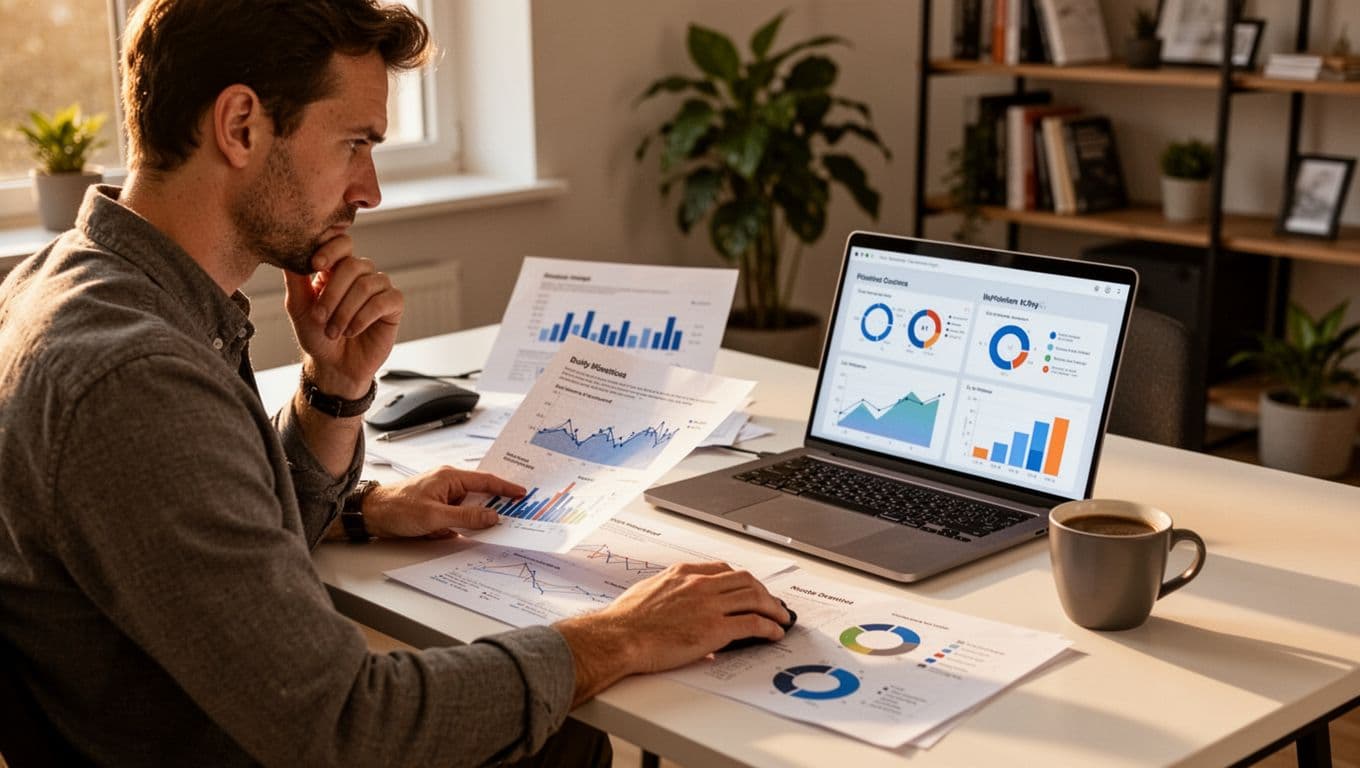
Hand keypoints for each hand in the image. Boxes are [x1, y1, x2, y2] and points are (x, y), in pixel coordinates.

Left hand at [284, 236, 402, 397]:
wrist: (334, 366)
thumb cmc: (317, 336)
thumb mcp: (299, 307)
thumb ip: (295, 280)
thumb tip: (287, 254)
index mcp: (338, 269)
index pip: (342, 243)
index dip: (331, 250)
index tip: (315, 265)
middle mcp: (361, 274)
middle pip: (353, 265)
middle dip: (333, 293)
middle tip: (319, 317)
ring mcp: (379, 288)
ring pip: (367, 285)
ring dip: (345, 311)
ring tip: (334, 331)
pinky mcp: (393, 305)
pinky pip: (383, 301)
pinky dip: (363, 317)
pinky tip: (352, 330)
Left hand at [361, 467, 526, 538]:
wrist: (371, 514)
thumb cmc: (397, 508)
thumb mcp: (435, 516)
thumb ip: (466, 516)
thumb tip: (491, 516)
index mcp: (450, 477)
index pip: (485, 481)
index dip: (505, 487)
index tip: (522, 494)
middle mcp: (448, 482)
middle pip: (480, 493)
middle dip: (495, 504)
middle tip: (514, 513)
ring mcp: (441, 495)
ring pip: (469, 506)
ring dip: (477, 516)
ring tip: (492, 526)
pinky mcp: (436, 507)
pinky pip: (457, 514)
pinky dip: (464, 523)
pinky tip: (467, 532)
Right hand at [554, 562, 789, 704]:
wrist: (619, 637)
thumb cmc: (625, 620)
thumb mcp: (648, 592)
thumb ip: (669, 595)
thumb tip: (678, 609)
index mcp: (683, 573)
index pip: (723, 569)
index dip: (741, 580)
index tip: (748, 588)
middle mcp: (700, 584)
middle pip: (745, 580)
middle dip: (764, 592)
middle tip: (772, 603)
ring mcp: (709, 605)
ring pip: (755, 598)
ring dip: (774, 608)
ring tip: (781, 618)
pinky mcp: (715, 629)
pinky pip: (753, 623)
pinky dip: (769, 627)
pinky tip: (774, 634)